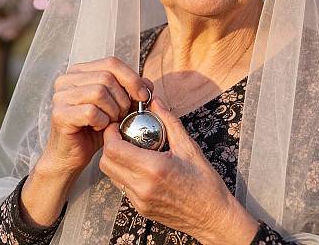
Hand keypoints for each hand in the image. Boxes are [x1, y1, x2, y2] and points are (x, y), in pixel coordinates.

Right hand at [38, 56, 153, 175]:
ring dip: (113, 111)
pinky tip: (99, 128)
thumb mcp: (118, 105)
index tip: (144, 96)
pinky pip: (91, 112)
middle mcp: (66, 79)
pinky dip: (102, 122)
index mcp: (80, 71)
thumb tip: (148, 84)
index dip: (132, 78)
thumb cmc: (96, 128)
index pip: (112, 62)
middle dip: (123, 98)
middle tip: (122, 115)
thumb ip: (132, 91)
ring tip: (111, 121)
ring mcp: (60, 96)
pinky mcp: (59, 114)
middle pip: (107, 77)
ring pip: (99, 92)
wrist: (72, 156)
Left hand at [99, 97, 255, 243]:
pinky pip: (122, 186)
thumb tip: (155, 102)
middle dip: (109, 144)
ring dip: (115, 159)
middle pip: (106, 163)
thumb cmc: (204, 181)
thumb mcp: (188, 146)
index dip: (111, 133)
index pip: (114, 149)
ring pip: (111, 176)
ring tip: (130, 146)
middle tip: (122, 132)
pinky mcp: (140, 208)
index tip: (119, 123)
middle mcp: (141, 186)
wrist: (212, 216)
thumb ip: (169, 121)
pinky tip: (140, 163)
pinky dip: (124, 171)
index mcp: (153, 169)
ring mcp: (139, 200)